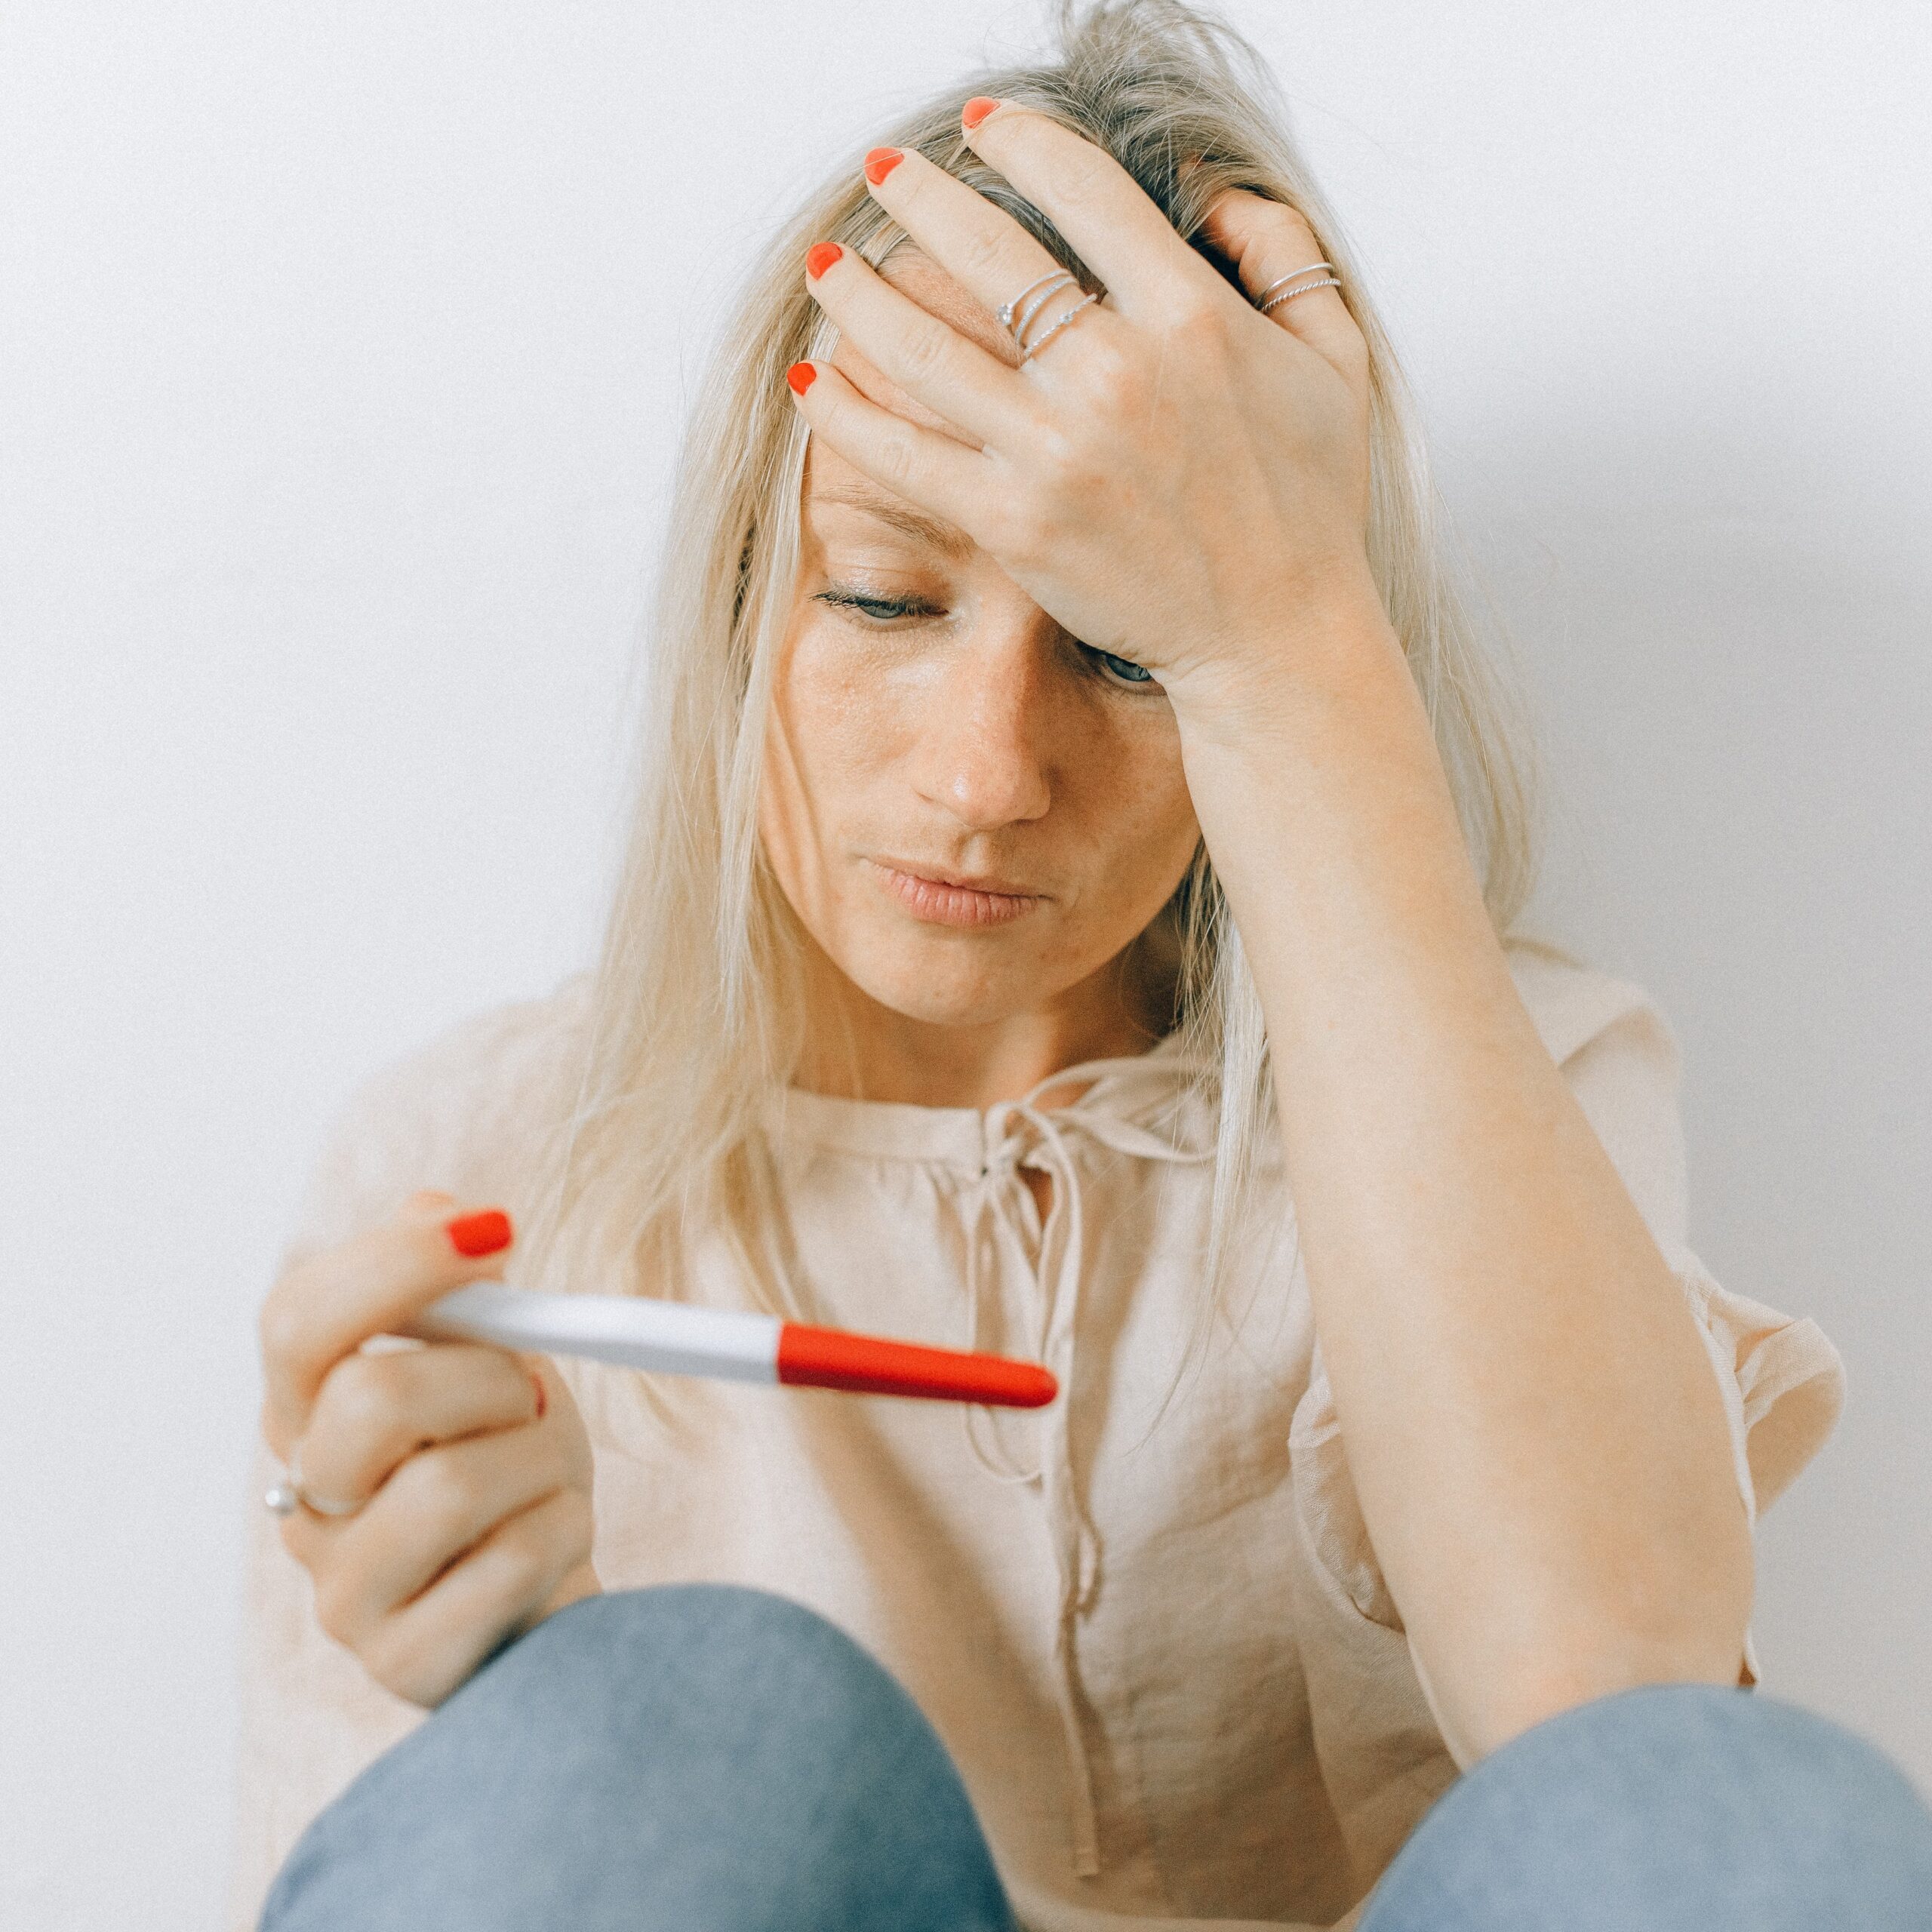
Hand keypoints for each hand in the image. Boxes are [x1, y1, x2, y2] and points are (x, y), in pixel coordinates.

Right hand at [257, 1190, 598, 1706]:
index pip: (296, 1322)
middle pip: (371, 1399)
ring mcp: (342, 1593)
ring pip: (449, 1485)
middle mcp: (304, 1500)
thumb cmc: (513, 1467)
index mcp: (309, 1409)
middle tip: (531, 1395)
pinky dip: (561, 1532)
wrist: (549, 1594)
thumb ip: (460, 1293)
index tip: (498, 1231)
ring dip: (539, 1459)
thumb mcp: (496, 1364)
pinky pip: (505, 1566)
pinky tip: (554, 1538)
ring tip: (545, 1474)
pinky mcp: (401, 1663)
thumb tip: (439, 1209)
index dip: (392, 1265)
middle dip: (490, 1378)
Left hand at [788, 101, 1380, 717]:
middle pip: (986, 252)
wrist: (1275, 634)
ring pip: (923, 349)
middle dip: (919, 197)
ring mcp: (1055, 450)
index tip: (982, 126)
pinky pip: (903, 455)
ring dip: (860, 295)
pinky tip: (812, 380)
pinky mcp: (1012, 522)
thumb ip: (1284, 254)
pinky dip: (845, 414)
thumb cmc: (1306, 505)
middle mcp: (1114, 372)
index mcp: (1189, 314)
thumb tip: (1212, 196)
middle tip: (884, 175)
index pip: (1081, 190)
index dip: (1018, 141)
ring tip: (829, 265)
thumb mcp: (1335, 357)